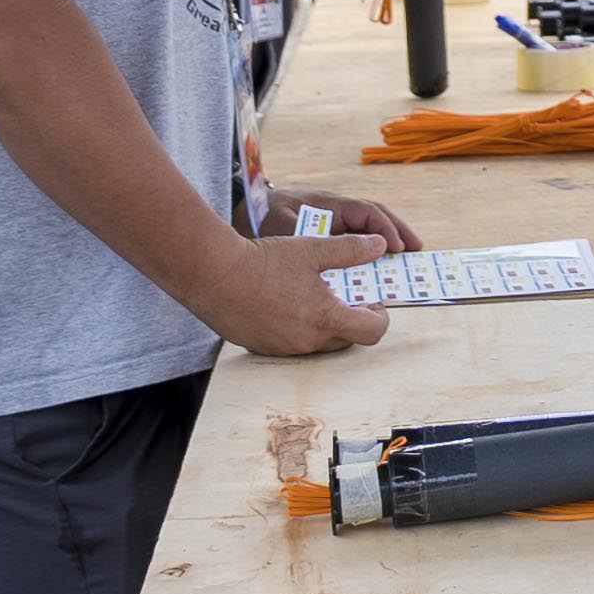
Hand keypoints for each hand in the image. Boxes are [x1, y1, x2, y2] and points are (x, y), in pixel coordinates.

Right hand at [194, 231, 395, 356]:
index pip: (372, 332)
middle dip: (353, 318)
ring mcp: (283, 348)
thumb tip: (380, 245)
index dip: (379, 316)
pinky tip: (287, 302)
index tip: (372, 300)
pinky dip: (299, 327)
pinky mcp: (262, 348)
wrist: (212, 275)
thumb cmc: (263, 261)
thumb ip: (351, 250)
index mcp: (326, 319)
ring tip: (315, 294)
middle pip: (347, 339)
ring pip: (319, 342)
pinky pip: (292, 343)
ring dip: (325, 323)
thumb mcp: (312, 249)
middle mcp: (307, 341)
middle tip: (346, 294)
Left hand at [268, 187, 423, 252]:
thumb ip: (303, 234)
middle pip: (376, 217)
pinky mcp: (328, 237)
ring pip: (368, 229)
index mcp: (330, 205)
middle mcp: (337, 212)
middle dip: (399, 231)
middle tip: (418, 249)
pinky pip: (355, 242)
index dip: (385, 228)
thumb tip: (329, 246)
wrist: (246, 213)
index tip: (396, 246)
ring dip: (390, 241)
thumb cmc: (262, 216)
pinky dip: (371, 252)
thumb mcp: (279, 226)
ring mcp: (334, 223)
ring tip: (407, 258)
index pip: (366, 212)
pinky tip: (379, 267)